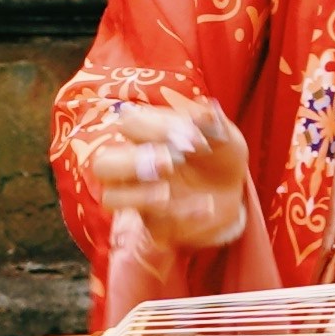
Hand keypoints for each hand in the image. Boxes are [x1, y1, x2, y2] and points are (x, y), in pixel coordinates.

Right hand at [84, 97, 250, 254]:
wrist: (231, 191)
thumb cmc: (218, 154)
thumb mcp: (224, 135)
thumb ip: (215, 123)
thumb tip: (206, 110)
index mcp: (145, 134)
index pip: (128, 124)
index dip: (157, 128)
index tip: (195, 138)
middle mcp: (132, 163)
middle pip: (103, 164)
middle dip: (133, 163)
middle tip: (170, 163)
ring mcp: (138, 195)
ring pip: (110, 198)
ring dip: (140, 195)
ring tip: (168, 193)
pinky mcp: (153, 222)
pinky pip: (150, 225)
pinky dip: (178, 216)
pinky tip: (205, 207)